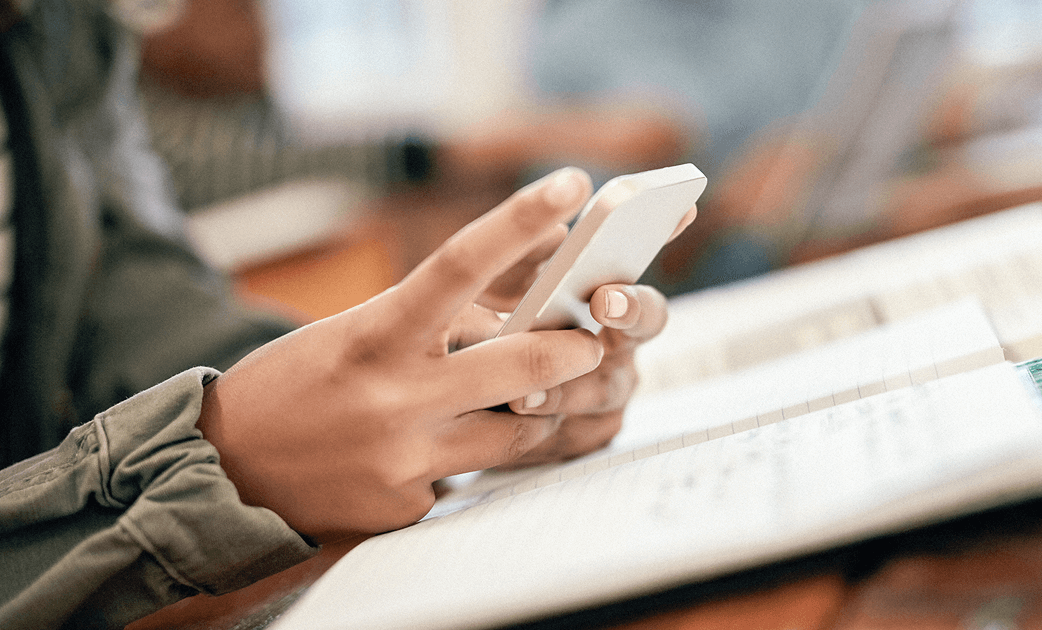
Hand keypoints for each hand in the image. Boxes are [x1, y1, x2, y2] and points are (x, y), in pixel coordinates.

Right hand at [197, 168, 609, 540]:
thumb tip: (510, 325)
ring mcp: (406, 458)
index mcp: (374, 335)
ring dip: (535, 411)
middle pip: (523, 365)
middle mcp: (395, 397)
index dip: (517, 221)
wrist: (222, 471)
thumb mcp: (353, 334)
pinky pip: (471, 476)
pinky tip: (429, 452)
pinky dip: (467, 456)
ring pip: (518, 433)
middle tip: (591, 340)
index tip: (569, 185)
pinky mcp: (408, 506)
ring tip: (524, 398)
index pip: (458, 265)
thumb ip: (430, 329)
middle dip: (574, 350)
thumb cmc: (295, 385)